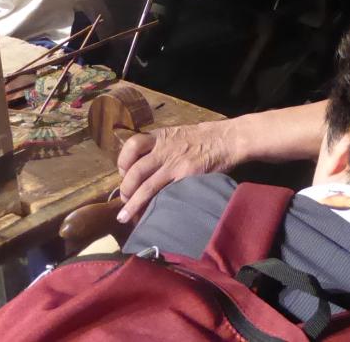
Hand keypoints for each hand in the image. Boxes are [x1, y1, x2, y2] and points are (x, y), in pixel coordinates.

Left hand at [116, 123, 234, 221]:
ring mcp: (175, 165)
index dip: (122, 161)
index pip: (132, 146)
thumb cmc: (202, 138)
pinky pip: (166, 196)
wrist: (227, 139)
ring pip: (147, 187)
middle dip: (126, 189)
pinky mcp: (187, 178)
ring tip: (126, 216)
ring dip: (133, 204)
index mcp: (160, 137)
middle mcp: (164, 150)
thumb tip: (141, 166)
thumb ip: (160, 146)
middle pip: (135, 171)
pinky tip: (153, 216)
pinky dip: (156, 207)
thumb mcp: (177, 134)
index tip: (123, 174)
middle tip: (124, 201)